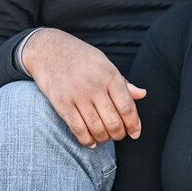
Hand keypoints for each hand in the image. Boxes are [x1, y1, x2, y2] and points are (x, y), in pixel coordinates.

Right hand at [22, 28, 146, 146]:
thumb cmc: (81, 58)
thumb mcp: (105, 64)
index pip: (127, 107)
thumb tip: (142, 94)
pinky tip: (90, 141)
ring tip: (104, 137)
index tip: (135, 133)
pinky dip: (87, 140)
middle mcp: (95, 86)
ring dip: (103, 138)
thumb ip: (123, 82)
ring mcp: (78, 95)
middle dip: (119, 134)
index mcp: (110, 75)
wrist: (49, 50)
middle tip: (117, 135)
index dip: (134, 124)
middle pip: (113, 122)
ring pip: (97, 128)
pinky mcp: (62, 104)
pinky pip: (78, 129)